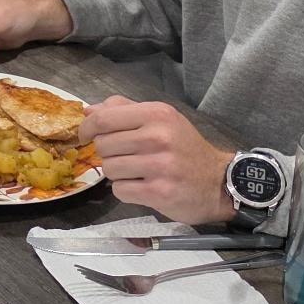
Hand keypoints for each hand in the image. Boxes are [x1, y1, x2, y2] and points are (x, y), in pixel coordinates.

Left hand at [78, 96, 235, 224]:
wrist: (218, 182)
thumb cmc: (184, 148)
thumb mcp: (161, 120)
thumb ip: (124, 110)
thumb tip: (88, 110)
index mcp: (157, 114)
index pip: (104, 118)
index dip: (87, 128)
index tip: (85, 135)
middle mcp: (158, 137)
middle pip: (103, 145)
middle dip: (108, 153)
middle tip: (125, 157)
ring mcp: (159, 166)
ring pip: (109, 169)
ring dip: (117, 173)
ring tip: (136, 172)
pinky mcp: (159, 192)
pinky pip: (119, 190)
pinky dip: (125, 191)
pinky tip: (142, 187)